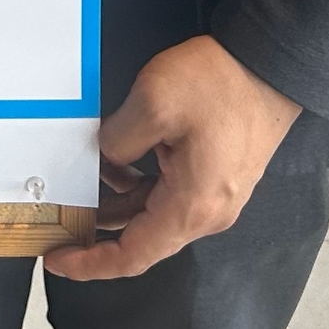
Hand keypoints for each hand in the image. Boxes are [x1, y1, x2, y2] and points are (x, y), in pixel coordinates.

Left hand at [43, 35, 300, 282]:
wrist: (270, 65)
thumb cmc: (222, 83)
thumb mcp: (153, 104)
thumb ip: (117, 141)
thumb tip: (103, 159)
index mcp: (191, 206)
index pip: (132, 255)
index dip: (90, 264)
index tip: (58, 259)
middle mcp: (208, 213)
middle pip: (142, 239)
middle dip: (98, 235)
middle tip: (61, 225)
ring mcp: (215, 197)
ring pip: (153, 216)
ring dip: (117, 207)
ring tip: (80, 190)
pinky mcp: (215, 178)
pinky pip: (168, 196)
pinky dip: (137, 188)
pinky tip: (116, 164)